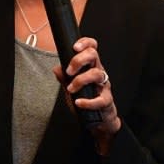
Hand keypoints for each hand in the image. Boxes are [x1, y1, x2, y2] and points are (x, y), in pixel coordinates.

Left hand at [53, 37, 120, 152]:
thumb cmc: (87, 99)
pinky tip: (79, 103)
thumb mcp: (71, 87)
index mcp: (91, 66)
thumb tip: (56, 69)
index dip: (85, 43)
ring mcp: (104, 85)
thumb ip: (64, 78)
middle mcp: (99, 72)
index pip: (92, 47)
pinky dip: (88, 101)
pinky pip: (100, 99)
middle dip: (79, 60)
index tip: (74, 47)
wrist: (99, 120)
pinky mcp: (107, 101)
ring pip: (97, 74)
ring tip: (71, 89)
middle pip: (94, 55)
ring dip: (81, 80)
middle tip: (69, 71)